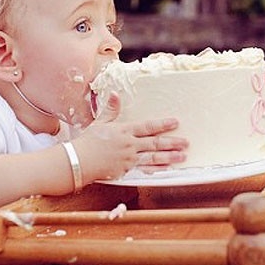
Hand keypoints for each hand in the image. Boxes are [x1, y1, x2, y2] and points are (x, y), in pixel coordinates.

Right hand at [73, 92, 187, 181]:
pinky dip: (156, 170)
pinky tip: (167, 169)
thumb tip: (116, 94)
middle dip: (172, 142)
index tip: (175, 122)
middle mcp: (129, 144)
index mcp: (124, 131)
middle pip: (154, 143)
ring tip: (182, 157)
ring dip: (169, 157)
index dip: (162, 124)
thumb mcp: (99, 123)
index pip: (147, 126)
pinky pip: (144, 170)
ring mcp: (128, 159)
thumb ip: (110, 110)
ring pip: (153, 157)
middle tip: (186, 142)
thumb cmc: (87, 141)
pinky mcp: (125, 170)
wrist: (78, 161)